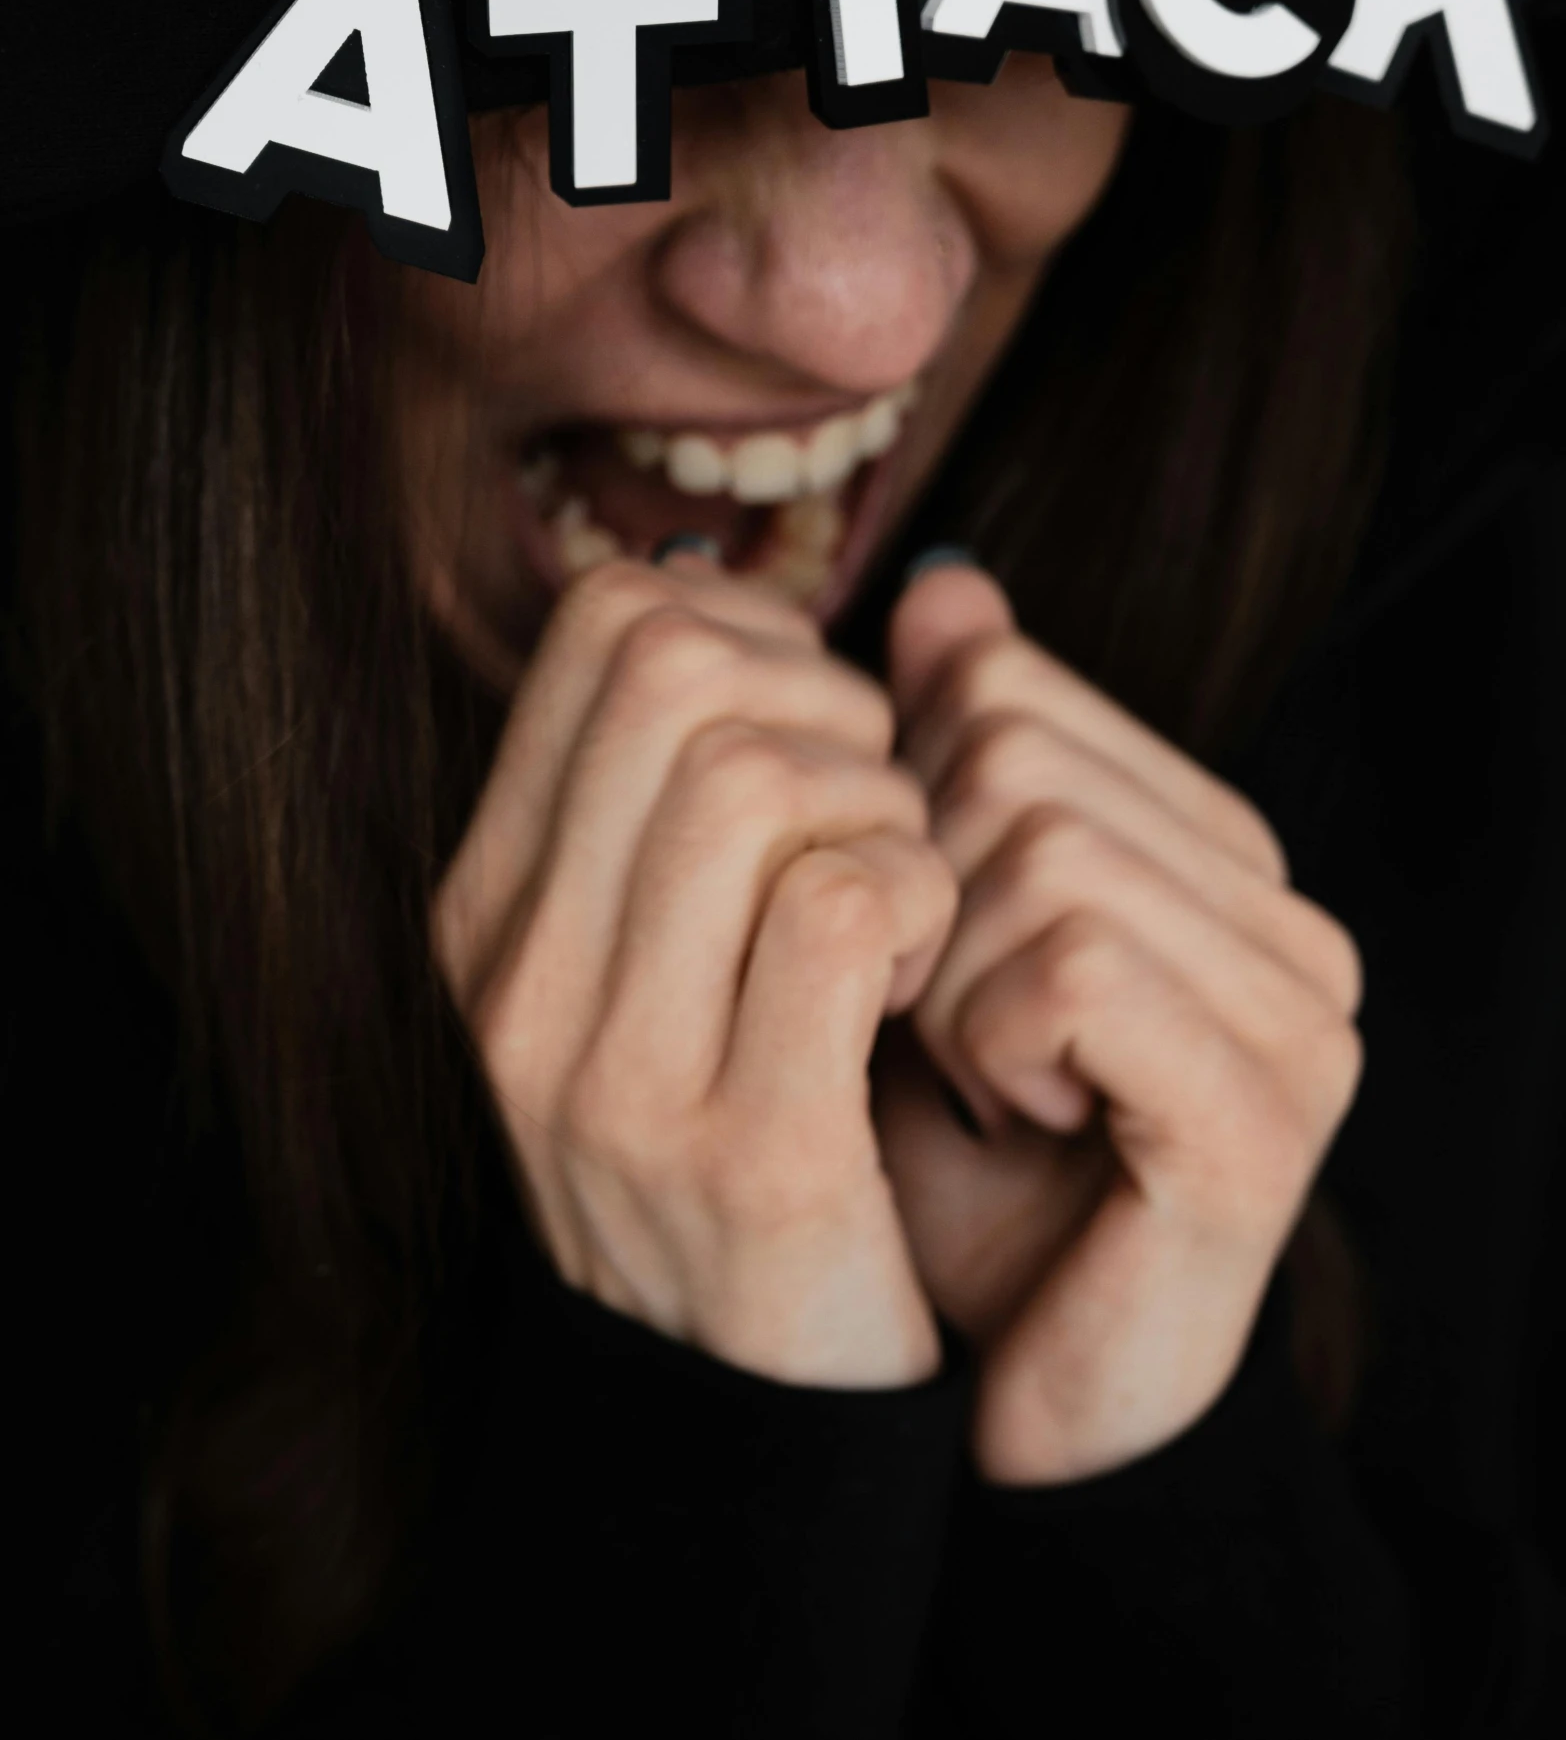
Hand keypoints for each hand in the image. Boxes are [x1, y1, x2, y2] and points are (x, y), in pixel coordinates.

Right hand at [432, 555, 957, 1387]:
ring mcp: (610, 1069)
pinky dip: (919, 902)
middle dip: (827, 705)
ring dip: (884, 810)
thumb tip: (723, 587)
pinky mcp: (741, 1149)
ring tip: (902, 905)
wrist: (740, 1407)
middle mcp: (517, 975)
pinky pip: (846, 902)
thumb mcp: (647, 960)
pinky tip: (918, 978)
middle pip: (678, 673)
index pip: (603, 627)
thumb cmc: (735, 1126)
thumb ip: (668, 790)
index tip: (817, 727)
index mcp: (489, 906)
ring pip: (759, 775)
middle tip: (878, 812)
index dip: (752, 629)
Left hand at [872, 563, 1363, 1481]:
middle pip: (1013, 750)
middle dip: (922, 891)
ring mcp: (1298, 1011)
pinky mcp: (1267, 1109)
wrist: (992, 1377)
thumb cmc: (946, 1146)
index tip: (924, 944)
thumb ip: (942, 752)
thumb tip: (945, 580)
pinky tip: (1020, 1116)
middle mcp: (1282, 910)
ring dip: (948, 979)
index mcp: (1211, 846)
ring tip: (985, 1080)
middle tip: (949, 1028)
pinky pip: (1072, 964)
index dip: (905, 809)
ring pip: (1039, 848)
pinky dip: (993, 1036)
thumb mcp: (922, 917)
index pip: (1005, 682)